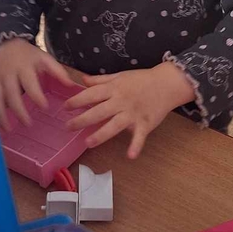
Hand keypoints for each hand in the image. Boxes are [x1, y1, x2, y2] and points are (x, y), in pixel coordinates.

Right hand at [0, 37, 73, 129]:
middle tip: (28, 124)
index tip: (45, 107)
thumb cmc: (28, 55)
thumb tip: (70, 85)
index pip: (30, 84)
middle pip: (12, 94)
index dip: (37, 96)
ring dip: (2, 115)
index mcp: (23, 66)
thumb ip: (57, 71)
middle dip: (19, 110)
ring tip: (9, 129)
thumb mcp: (44, 58)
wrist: (7, 43)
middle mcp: (7, 73)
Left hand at [65, 62, 195, 158]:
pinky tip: (130, 156)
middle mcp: (121, 101)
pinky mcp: (145, 124)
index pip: (92, 94)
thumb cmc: (142, 79)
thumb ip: (101, 80)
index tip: (65, 107)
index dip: (77, 100)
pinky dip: (136, 146)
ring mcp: (133, 114)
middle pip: (99, 112)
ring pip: (114, 126)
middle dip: (82, 119)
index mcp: (114, 89)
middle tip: (67, 127)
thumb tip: (83, 80)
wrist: (167, 83)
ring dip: (101, 135)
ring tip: (88, 143)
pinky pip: (139, 136)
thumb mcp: (120, 76)